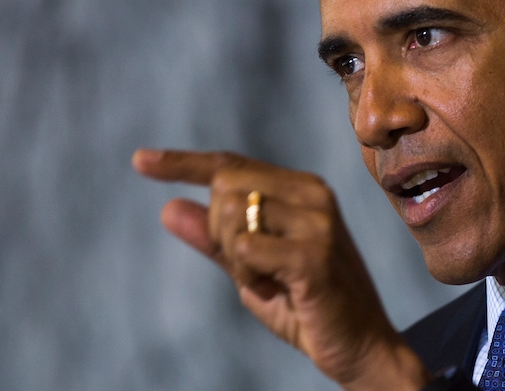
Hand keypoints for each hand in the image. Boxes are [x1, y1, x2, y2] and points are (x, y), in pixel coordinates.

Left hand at [132, 149, 431, 390]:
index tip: (140, 161)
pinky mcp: (314, 253)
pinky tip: (279, 290)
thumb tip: (169, 208)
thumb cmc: (308, 306)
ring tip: (272, 282)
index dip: (183, 163)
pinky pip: (245, 248)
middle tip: (252, 270)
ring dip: (236, 260)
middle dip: (218, 231)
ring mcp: (317, 220)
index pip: (232, 164)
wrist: (362, 346)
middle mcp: (312, 194)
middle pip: (225, 185)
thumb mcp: (252, 271)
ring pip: (232, 215)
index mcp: (301, 189)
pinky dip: (247, 275)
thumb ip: (215, 240)